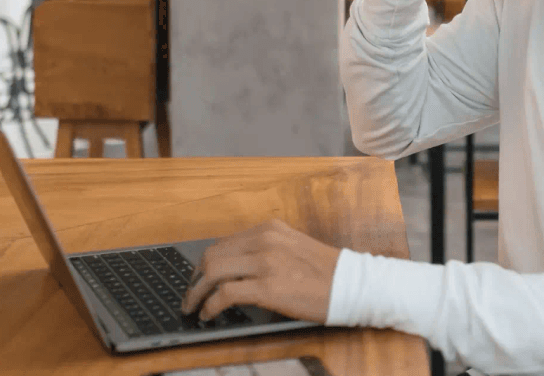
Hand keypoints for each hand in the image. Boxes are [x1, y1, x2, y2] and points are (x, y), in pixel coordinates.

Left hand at [179, 219, 342, 322]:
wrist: (352, 285)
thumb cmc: (326, 272)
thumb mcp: (292, 247)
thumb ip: (265, 250)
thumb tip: (236, 268)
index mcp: (269, 229)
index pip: (223, 243)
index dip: (205, 264)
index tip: (198, 278)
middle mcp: (264, 240)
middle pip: (212, 256)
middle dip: (195, 278)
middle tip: (191, 295)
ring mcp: (265, 263)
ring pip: (213, 273)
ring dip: (196, 293)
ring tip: (194, 307)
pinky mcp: (268, 288)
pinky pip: (225, 295)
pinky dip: (210, 306)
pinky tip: (209, 314)